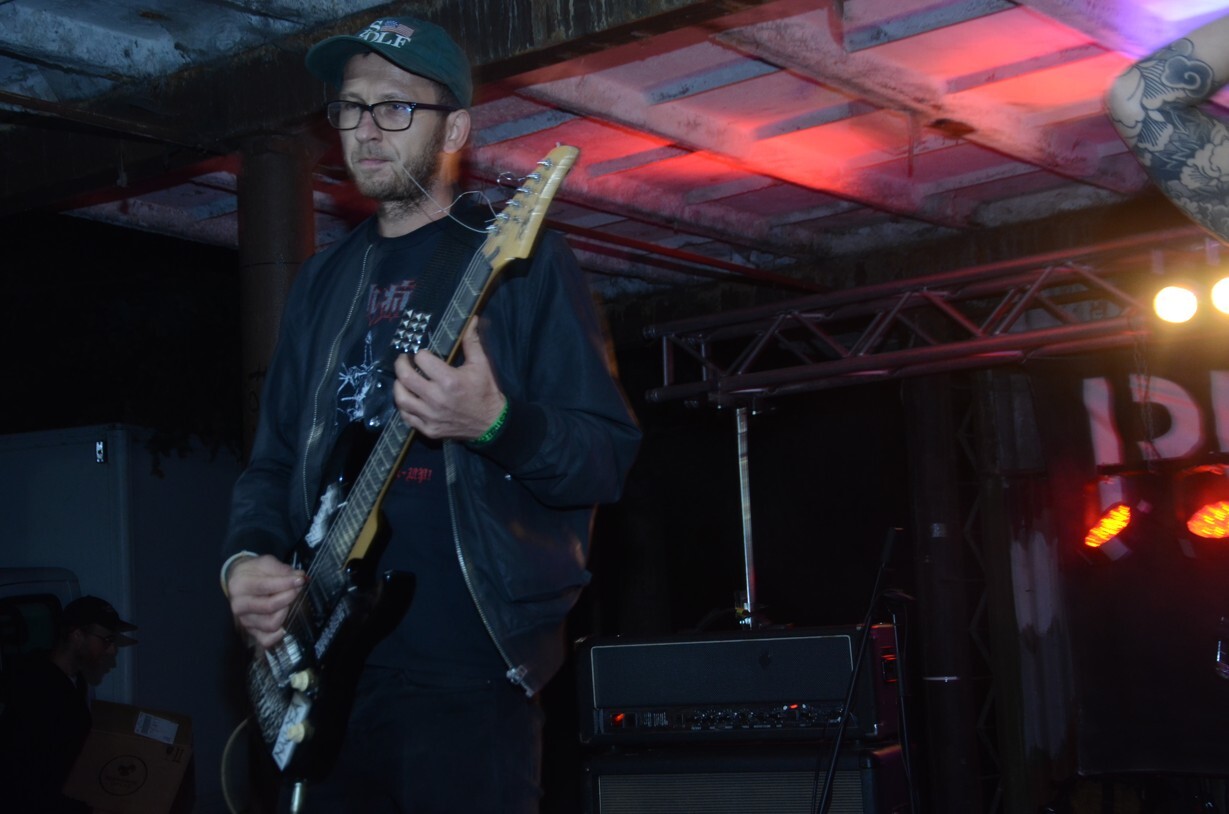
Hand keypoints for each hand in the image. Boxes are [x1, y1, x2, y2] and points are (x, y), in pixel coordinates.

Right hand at [226, 554, 304, 649]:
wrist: (238, 581)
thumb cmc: (253, 572)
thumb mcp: (265, 563)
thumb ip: (282, 570)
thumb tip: (299, 576)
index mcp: (240, 585)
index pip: (265, 586)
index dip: (286, 583)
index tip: (300, 580)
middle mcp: (239, 605)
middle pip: (269, 606)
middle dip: (289, 597)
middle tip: (296, 589)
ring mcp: (244, 620)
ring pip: (271, 624)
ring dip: (285, 612)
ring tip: (288, 602)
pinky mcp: (251, 631)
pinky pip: (266, 640)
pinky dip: (278, 635)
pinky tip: (284, 624)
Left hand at [393, 320, 505, 439]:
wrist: (491, 424)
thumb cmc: (485, 392)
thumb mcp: (481, 365)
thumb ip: (472, 342)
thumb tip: (472, 319)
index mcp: (449, 381)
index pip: (422, 360)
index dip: (421, 354)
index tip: (423, 355)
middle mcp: (436, 398)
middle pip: (406, 378)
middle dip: (401, 365)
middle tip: (403, 361)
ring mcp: (430, 416)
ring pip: (401, 399)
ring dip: (398, 386)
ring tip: (403, 380)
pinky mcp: (428, 429)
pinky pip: (407, 417)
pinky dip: (404, 407)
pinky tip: (409, 399)